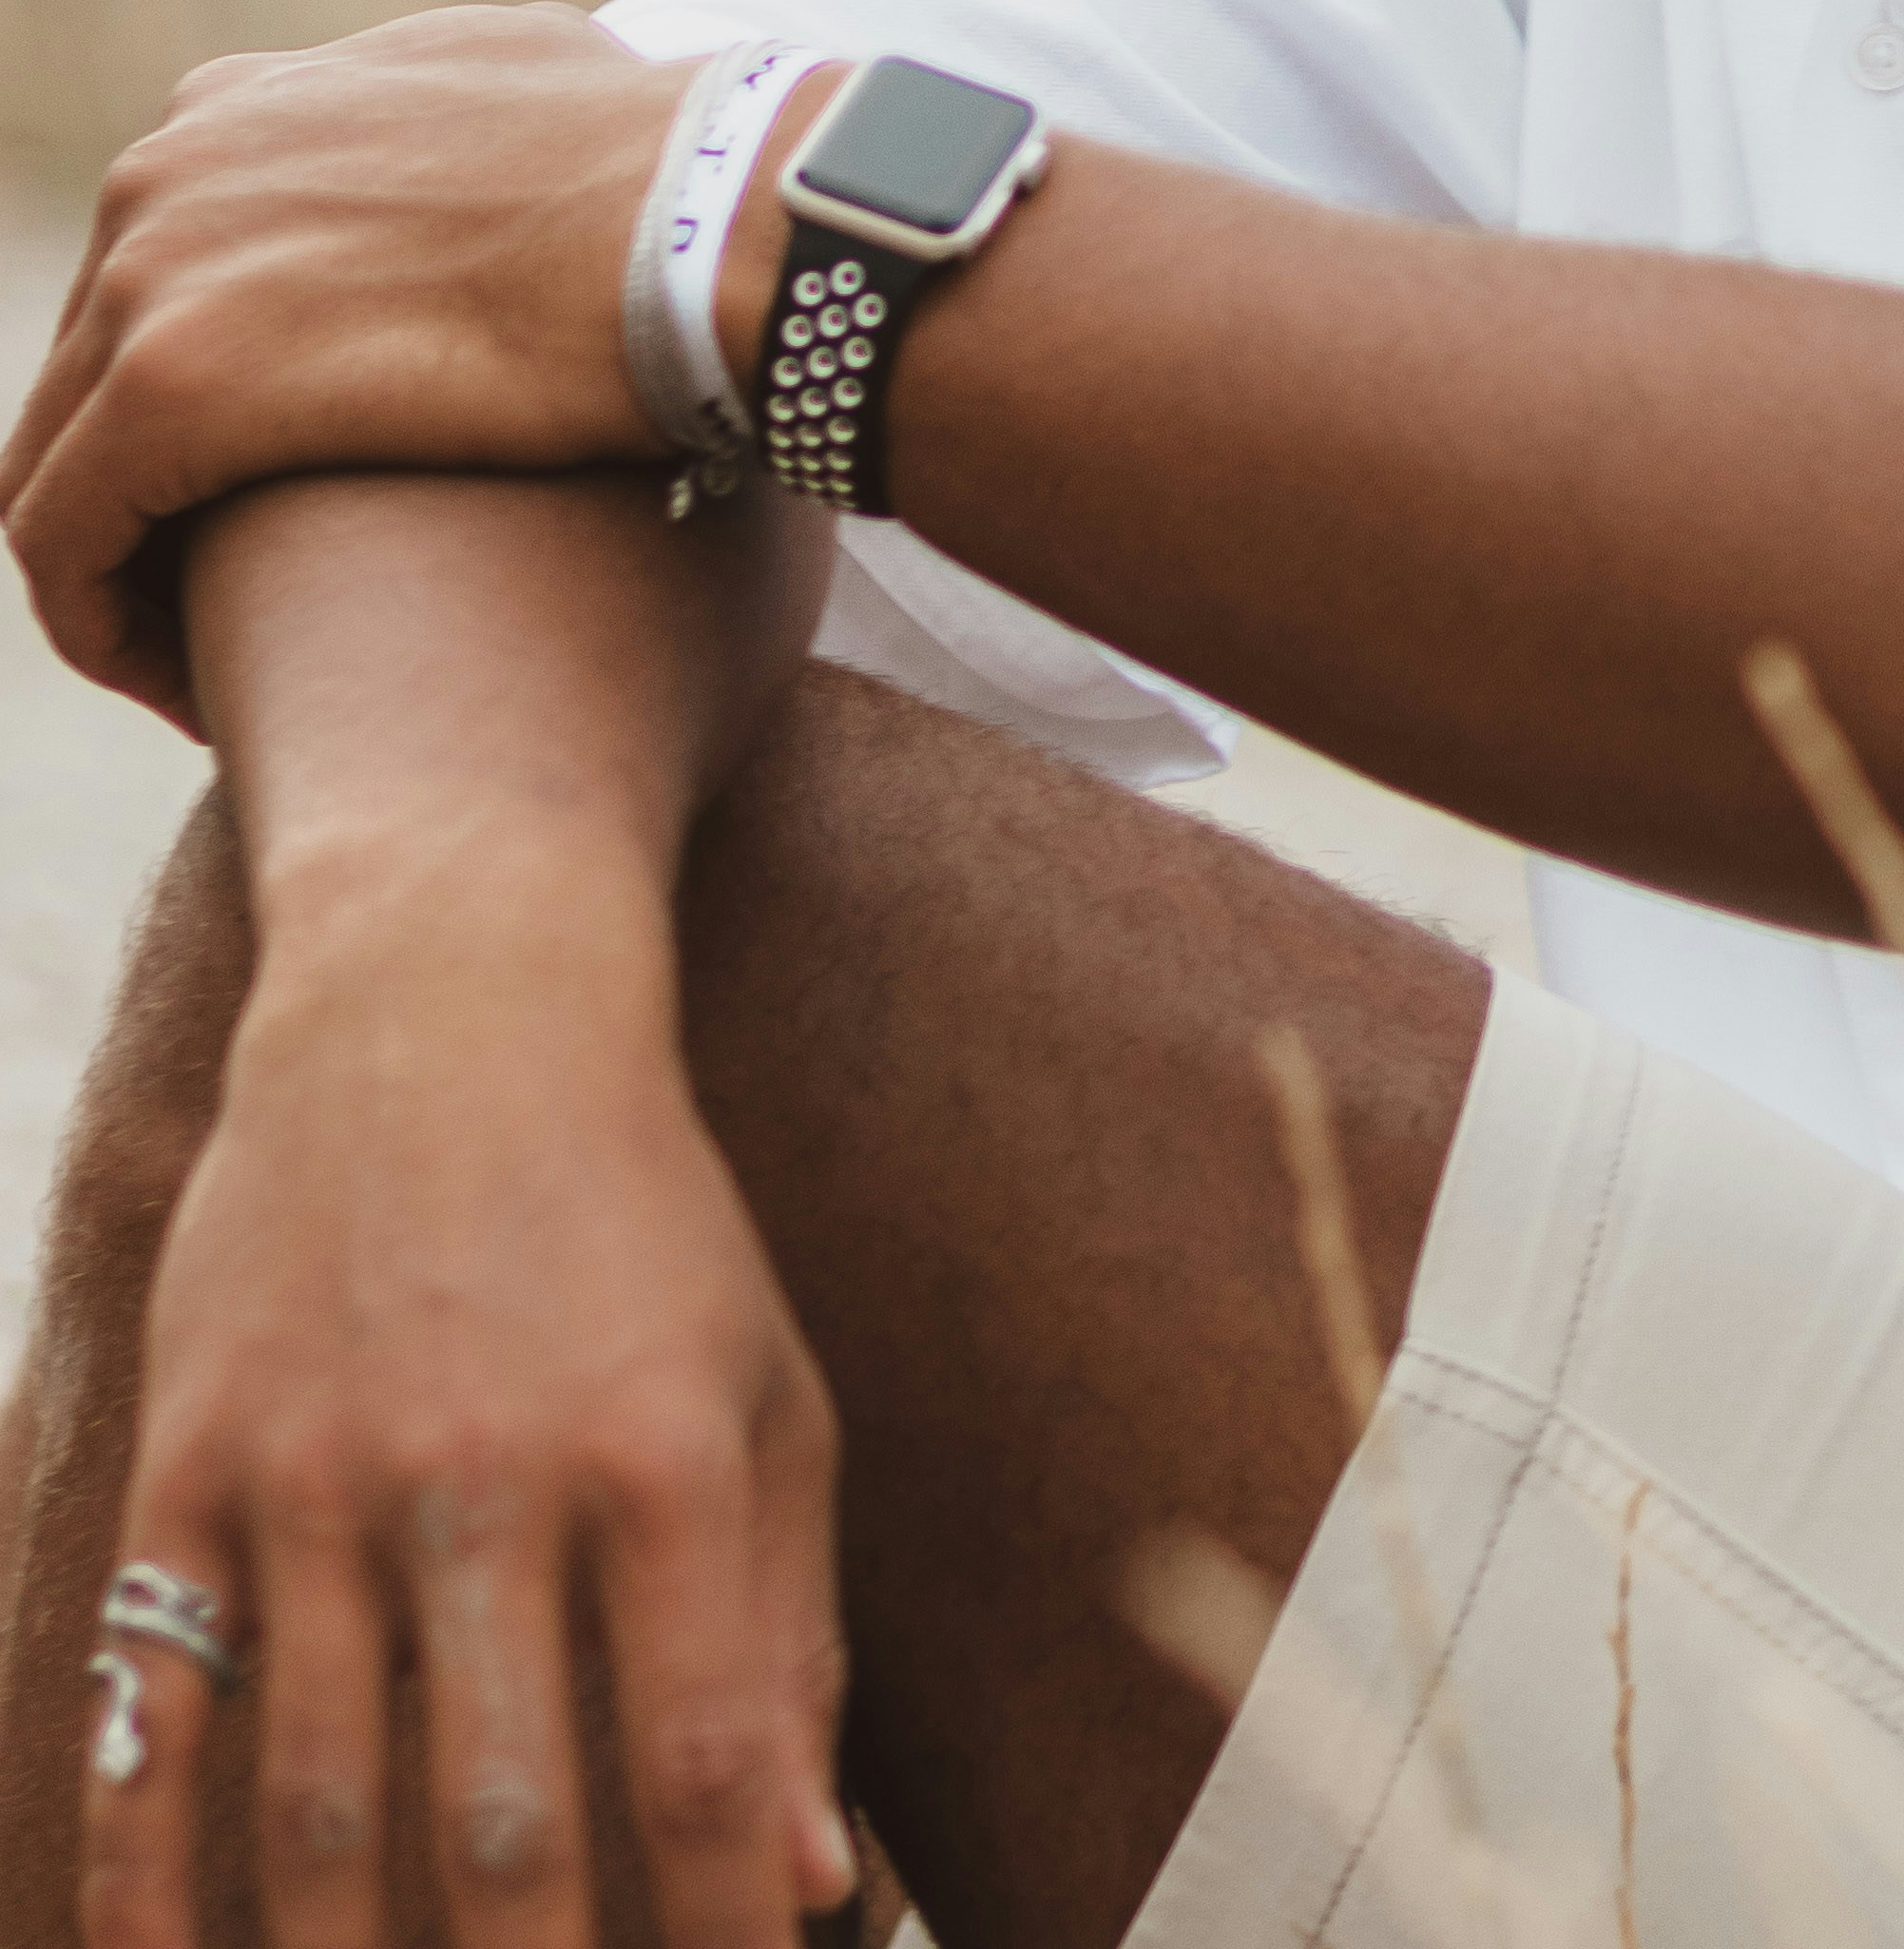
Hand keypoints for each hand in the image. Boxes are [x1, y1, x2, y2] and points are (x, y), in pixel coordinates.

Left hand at [2, 10, 674, 713]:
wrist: (716, 217)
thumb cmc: (675, 179)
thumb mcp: (523, 90)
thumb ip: (445, 130)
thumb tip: (479, 165)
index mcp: (241, 102)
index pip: (151, 279)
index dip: (199, 407)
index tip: (265, 500)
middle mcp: (172, 164)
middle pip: (87, 377)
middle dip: (146, 501)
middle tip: (232, 609)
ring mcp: (158, 265)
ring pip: (57, 469)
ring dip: (121, 580)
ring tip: (215, 675)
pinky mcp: (173, 385)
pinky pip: (66, 546)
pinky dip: (109, 631)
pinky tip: (201, 701)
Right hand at [85, 835, 857, 1948]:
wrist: (449, 994)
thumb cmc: (644, 1224)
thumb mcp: (767, 1392)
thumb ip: (790, 1636)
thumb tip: (814, 1876)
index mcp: (665, 1451)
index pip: (703, 1760)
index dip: (729, 1933)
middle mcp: (491, 1467)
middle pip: (502, 1824)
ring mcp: (320, 1470)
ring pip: (318, 1808)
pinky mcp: (192, 1462)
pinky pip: (153, 1714)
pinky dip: (144, 1887)